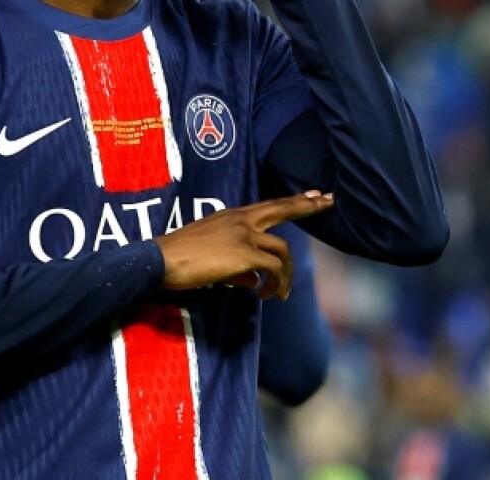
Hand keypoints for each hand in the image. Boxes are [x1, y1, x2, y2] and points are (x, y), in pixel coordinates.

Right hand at [153, 191, 333, 299]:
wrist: (161, 260)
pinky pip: (273, 269)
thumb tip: (254, 283)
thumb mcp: (211, 258)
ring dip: (286, 276)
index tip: (313, 194)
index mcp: (233, 216)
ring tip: (280, 295)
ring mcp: (245, 234)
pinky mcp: (245, 253)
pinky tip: (267, 296)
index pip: (269, 205)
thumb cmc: (179, 259)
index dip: (293, 200)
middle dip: (308, 205)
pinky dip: (275, 284)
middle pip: (283, 208)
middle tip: (329, 200)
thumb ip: (237, 269)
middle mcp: (242, 220)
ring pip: (283, 251)